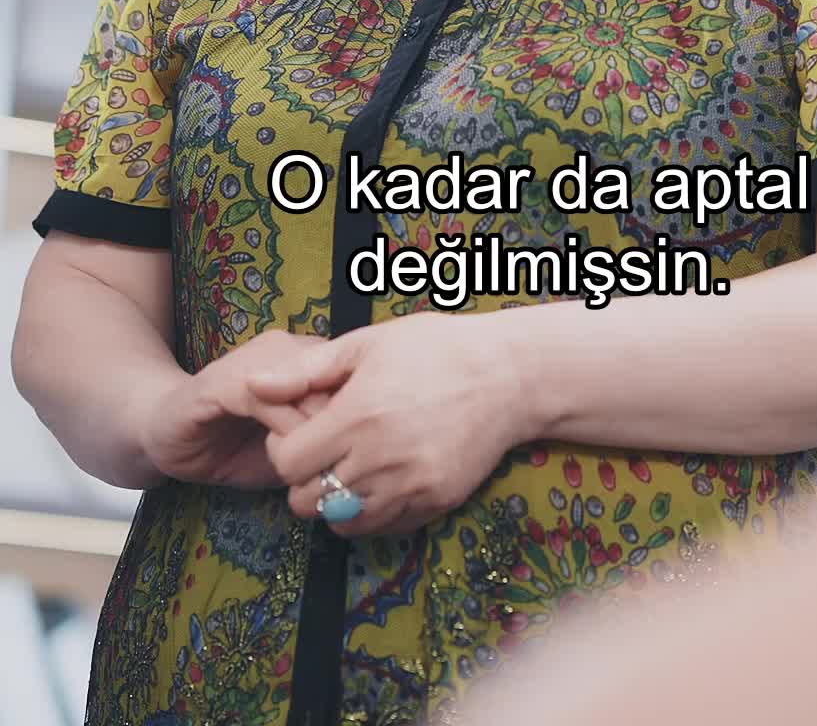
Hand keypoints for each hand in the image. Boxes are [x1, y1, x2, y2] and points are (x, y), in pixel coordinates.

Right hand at [141, 329, 344, 489]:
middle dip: (344, 419)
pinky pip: (262, 395)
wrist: (168, 436)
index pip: (352, 377)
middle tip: (343, 459)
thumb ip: (320, 448)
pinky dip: (279, 423)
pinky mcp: (222, 380)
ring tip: (315, 460)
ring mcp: (253, 363)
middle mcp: (284, 351)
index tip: (369, 450)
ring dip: (313, 425)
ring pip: (303, 383)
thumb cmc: (233, 448)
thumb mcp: (287, 454)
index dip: (363, 412)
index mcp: (305, 362)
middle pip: (334, 376)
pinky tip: (281, 449)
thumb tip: (362, 463)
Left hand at [247, 310, 529, 534]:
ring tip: (350, 467)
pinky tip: (380, 480)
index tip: (298, 432)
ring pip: (342, 523)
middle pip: (308, 501)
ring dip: (335, 501)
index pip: (289, 463)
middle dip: (304, 480)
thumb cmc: (436, 348)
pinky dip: (371, 512)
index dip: (284, 449)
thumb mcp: (368, 344)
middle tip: (321, 453)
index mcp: (358, 416)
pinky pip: (383, 528)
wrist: (509, 374)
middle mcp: (380, 459)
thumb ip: (305, 371)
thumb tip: (252, 385)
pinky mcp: (434, 503)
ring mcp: (409, 486)